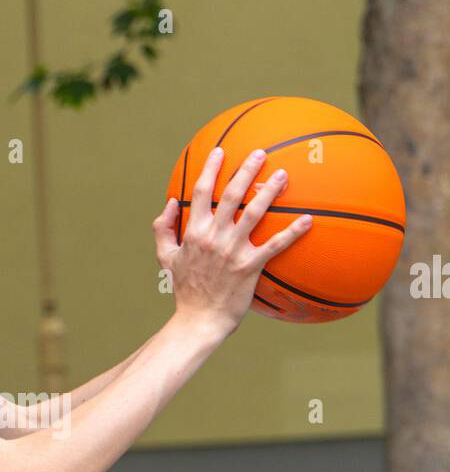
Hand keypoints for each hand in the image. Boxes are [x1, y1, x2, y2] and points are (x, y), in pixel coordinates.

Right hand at [153, 145, 312, 337]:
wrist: (198, 321)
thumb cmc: (184, 290)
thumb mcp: (166, 257)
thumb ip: (163, 228)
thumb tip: (170, 203)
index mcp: (194, 232)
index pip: (200, 193)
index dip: (210, 169)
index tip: (220, 150)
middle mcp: (214, 237)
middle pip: (231, 195)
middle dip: (246, 170)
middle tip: (261, 153)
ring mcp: (233, 252)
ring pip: (254, 214)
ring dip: (269, 192)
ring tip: (283, 175)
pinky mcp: (250, 268)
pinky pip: (275, 246)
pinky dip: (293, 232)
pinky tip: (308, 219)